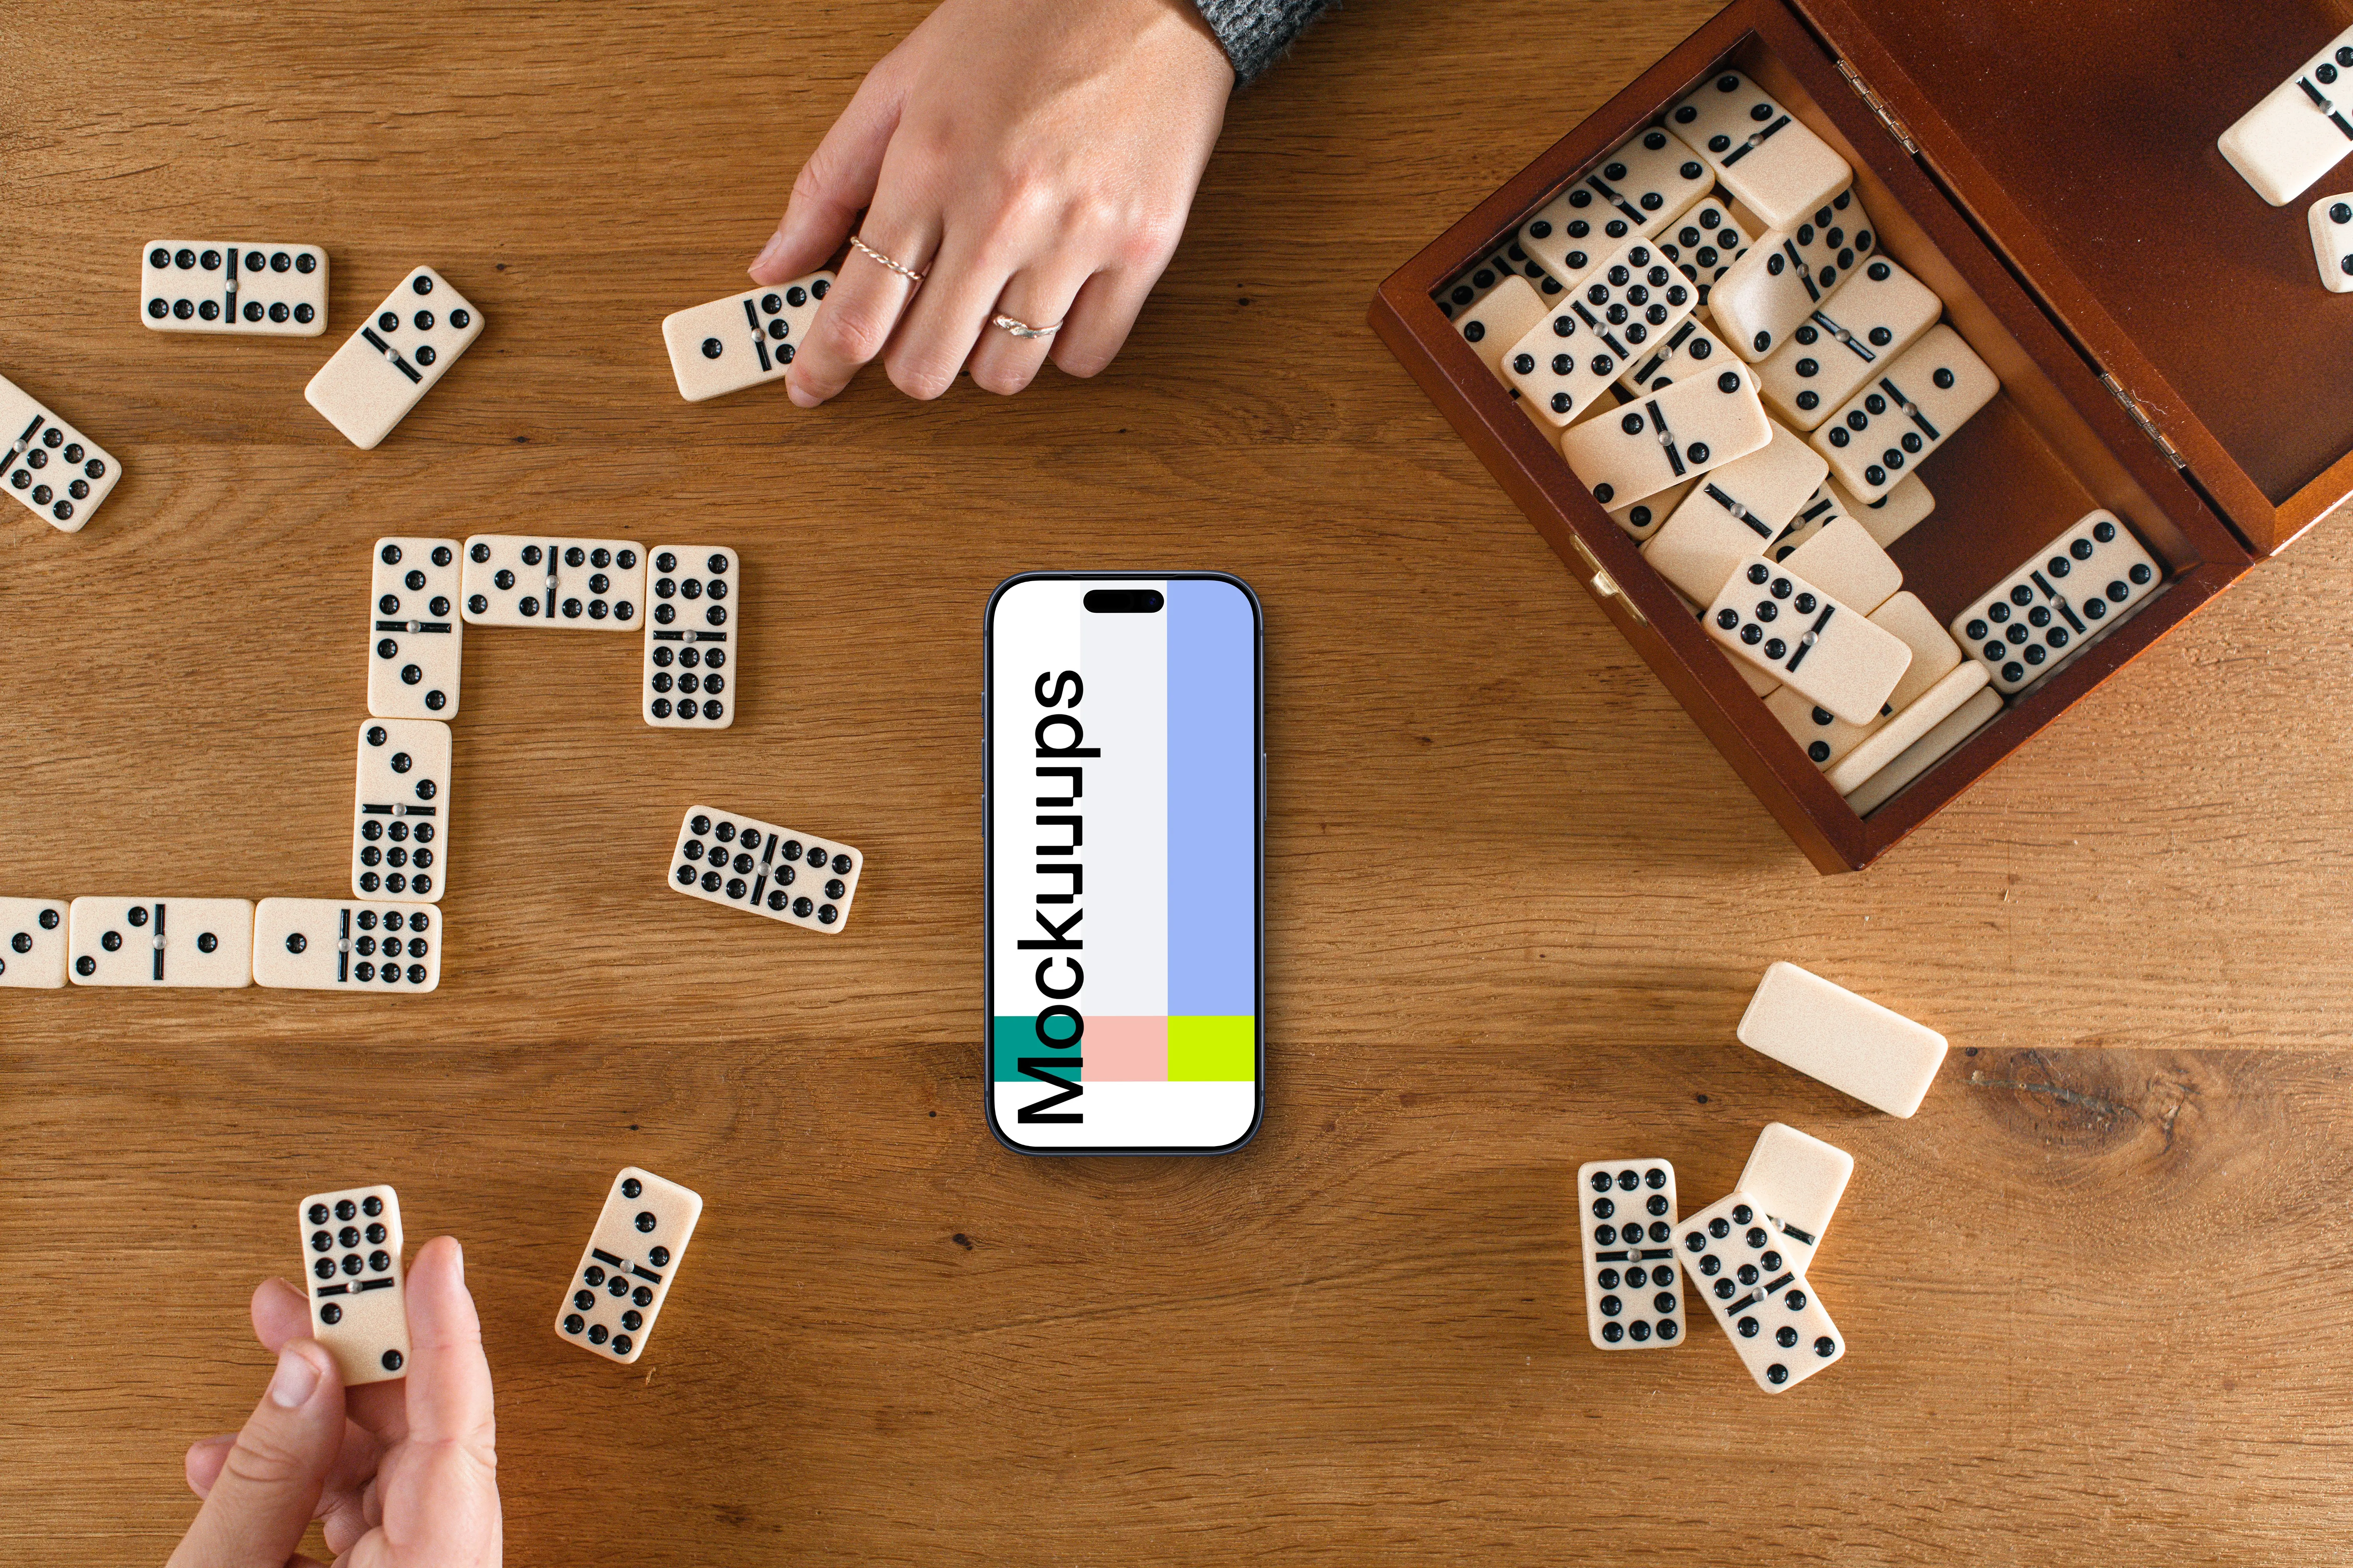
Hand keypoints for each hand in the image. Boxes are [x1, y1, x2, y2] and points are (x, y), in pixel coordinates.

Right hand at [167, 1236, 500, 1567]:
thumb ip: (269, 1478)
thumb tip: (305, 1368)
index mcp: (437, 1566)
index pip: (459, 1428)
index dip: (443, 1332)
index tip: (435, 1258)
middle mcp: (443, 1567)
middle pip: (421, 1437)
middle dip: (358, 1358)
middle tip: (309, 1297)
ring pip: (384, 1472)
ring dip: (313, 1419)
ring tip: (261, 1369)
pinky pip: (358, 1518)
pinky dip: (299, 1483)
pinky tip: (230, 1461)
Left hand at [748, 0, 1234, 404]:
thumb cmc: (1023, 24)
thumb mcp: (901, 83)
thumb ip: (831, 182)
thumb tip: (775, 264)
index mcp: (930, 167)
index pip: (857, 311)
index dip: (822, 365)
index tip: (810, 385)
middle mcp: (1000, 211)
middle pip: (926, 364)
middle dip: (908, 363)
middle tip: (915, 334)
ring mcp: (1076, 236)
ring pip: (1006, 372)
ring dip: (985, 355)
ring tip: (991, 302)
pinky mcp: (1142, 249)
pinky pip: (1087, 356)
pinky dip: (1060, 347)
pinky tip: (1050, 298)